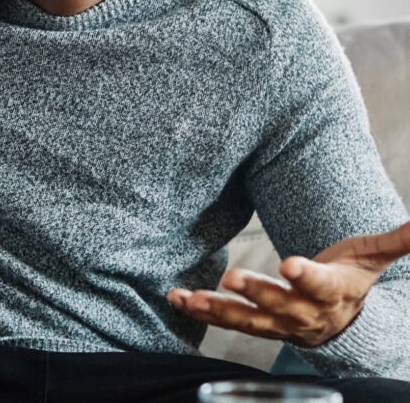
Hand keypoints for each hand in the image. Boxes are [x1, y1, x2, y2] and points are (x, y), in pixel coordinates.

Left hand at [168, 220, 409, 346]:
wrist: (341, 324)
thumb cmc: (349, 280)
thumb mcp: (370, 259)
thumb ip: (394, 241)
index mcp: (331, 293)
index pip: (319, 286)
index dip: (305, 277)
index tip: (289, 264)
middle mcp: (302, 312)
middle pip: (279, 306)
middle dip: (256, 293)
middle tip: (232, 277)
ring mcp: (276, 322)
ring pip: (246, 320)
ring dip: (217, 310)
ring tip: (190, 298)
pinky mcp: (253, 324)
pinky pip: (225, 320)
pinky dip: (200, 311)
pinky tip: (177, 298)